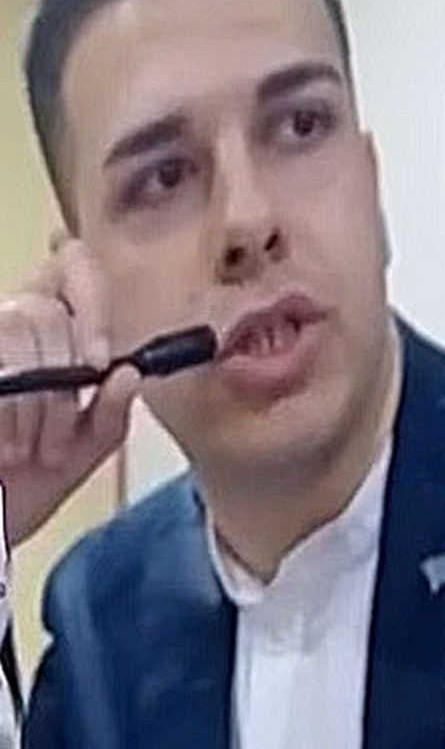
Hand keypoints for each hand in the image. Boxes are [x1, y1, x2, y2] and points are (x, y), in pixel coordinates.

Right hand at [0, 239, 139, 550]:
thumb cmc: (27, 485)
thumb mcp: (85, 449)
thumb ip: (112, 412)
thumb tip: (128, 373)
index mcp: (48, 333)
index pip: (69, 264)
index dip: (89, 302)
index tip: (99, 362)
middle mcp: (4, 323)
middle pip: (45, 310)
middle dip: (64, 375)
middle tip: (61, 435)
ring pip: (15, 328)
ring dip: (34, 400)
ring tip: (30, 452)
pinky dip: (9, 409)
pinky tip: (8, 449)